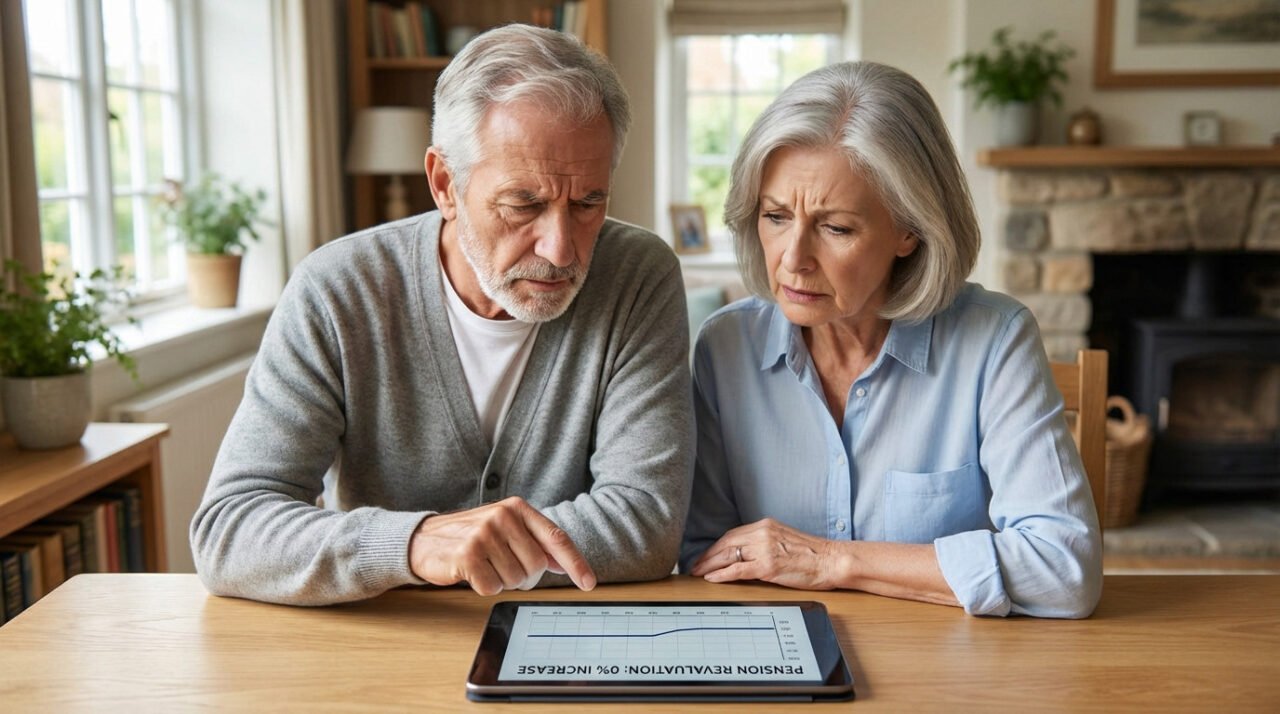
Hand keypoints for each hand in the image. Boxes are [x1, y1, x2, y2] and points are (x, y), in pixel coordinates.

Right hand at [408, 496, 596, 595]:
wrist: (423, 539)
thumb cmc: (470, 536)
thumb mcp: (504, 529)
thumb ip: (534, 542)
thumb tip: (564, 564)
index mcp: (517, 508)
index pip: (556, 538)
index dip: (575, 563)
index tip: (588, 582)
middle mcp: (503, 516)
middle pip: (537, 567)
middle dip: (524, 577)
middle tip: (501, 567)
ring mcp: (484, 534)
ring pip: (516, 580)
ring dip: (501, 581)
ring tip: (484, 566)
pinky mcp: (467, 555)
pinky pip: (493, 588)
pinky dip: (484, 587)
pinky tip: (471, 573)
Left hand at [689, 518, 838, 589]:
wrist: (832, 560)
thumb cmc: (813, 555)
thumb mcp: (784, 540)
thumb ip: (764, 542)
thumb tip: (746, 554)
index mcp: (766, 525)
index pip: (732, 535)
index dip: (716, 547)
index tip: (706, 555)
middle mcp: (762, 533)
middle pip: (726, 543)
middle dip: (708, 556)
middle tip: (694, 566)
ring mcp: (765, 549)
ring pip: (728, 555)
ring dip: (710, 565)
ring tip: (698, 573)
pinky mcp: (768, 566)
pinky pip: (738, 570)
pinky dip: (722, 574)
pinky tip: (712, 578)